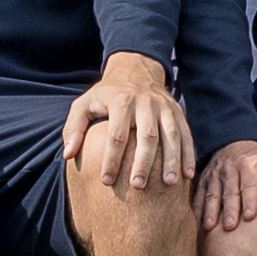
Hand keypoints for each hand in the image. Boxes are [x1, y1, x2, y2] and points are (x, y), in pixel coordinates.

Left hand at [62, 55, 197, 192]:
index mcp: (121, 101)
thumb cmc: (106, 94)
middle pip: (146, 136)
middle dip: (143, 163)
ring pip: (170, 135)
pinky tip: (188, 175)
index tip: (106, 181)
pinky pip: (185, 134)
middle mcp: (145, 103)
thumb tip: (68, 155)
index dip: (111, 159)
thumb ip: (73, 128)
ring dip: (171, 160)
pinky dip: (188, 154)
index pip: (116, 135)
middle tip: (138, 187)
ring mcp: (164, 107)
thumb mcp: (84, 104)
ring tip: (168, 184)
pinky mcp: (177, 111)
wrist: (135, 69)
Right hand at [197, 138, 256, 233]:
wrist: (235, 143)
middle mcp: (230, 168)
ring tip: (209, 228)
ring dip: (210, 211)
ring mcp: (215, 174)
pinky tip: (199, 224)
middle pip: (229, 192)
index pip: (250, 184)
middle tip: (230, 228)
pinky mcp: (205, 180)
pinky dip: (198, 209)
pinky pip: (199, 195)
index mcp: (251, 164)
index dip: (250, 200)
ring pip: (212, 194)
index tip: (250, 217)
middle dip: (229, 210)